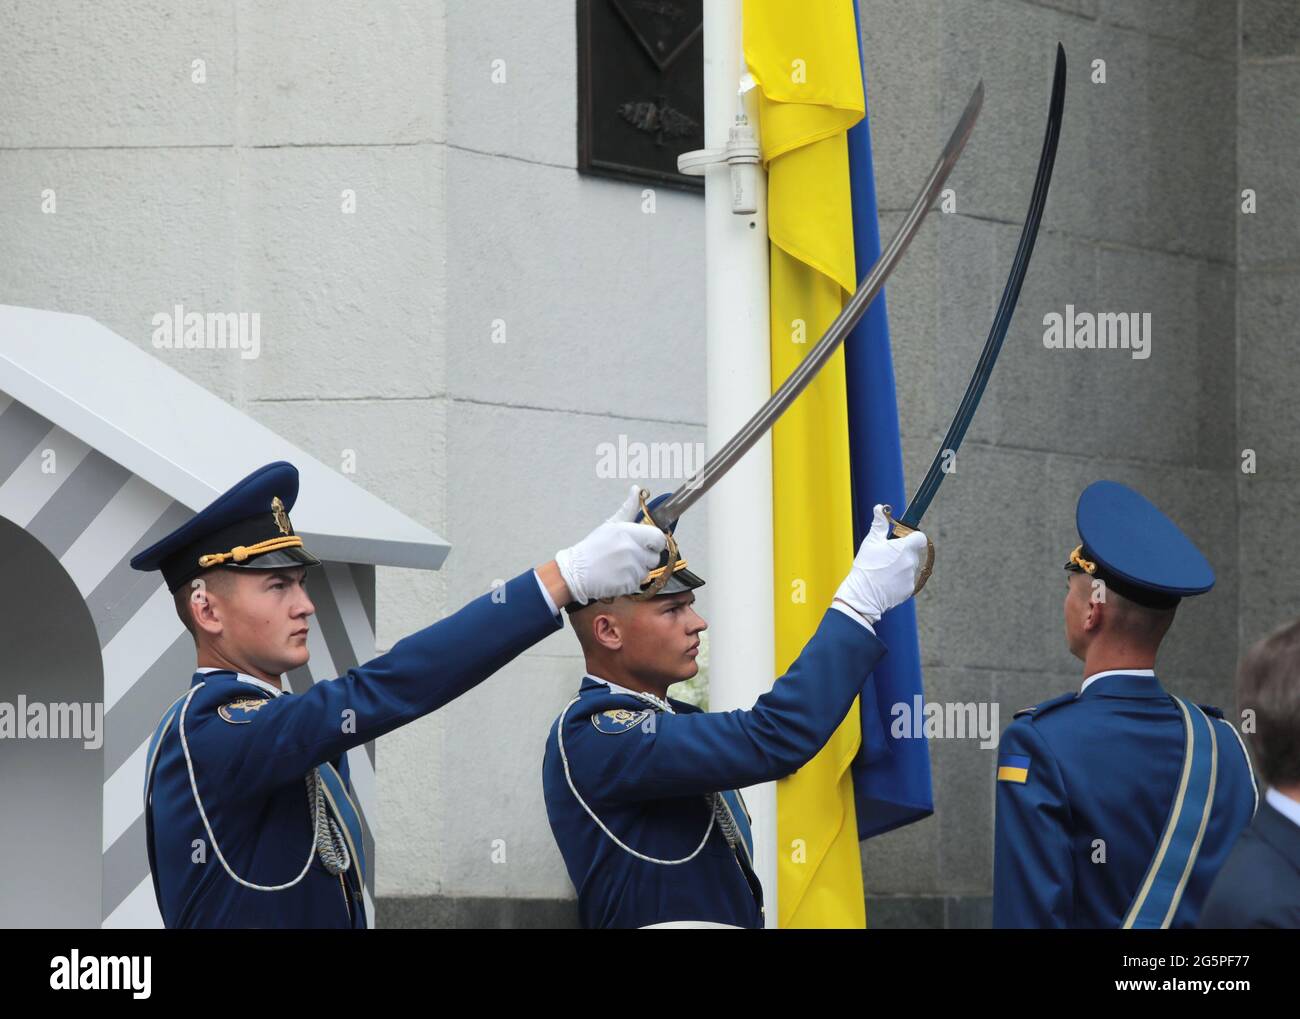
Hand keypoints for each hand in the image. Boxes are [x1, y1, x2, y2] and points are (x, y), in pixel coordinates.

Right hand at [554, 485, 667, 603]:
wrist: (576, 572)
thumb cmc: (593, 548)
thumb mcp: (610, 525)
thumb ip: (628, 509)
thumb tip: (637, 489)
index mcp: (628, 532)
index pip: (659, 538)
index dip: (655, 543)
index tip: (647, 545)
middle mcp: (631, 549)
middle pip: (655, 557)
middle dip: (645, 558)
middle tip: (628, 557)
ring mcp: (629, 568)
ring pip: (646, 572)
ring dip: (636, 571)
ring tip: (619, 567)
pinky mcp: (627, 584)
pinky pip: (638, 583)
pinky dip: (629, 582)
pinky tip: (616, 577)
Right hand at [834, 504, 928, 624]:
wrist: (863, 595)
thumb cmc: (866, 567)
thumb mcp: (871, 542)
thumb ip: (879, 524)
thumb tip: (879, 508)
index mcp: (905, 547)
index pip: (920, 537)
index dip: (912, 536)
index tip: (902, 539)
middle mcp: (912, 561)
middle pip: (912, 552)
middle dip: (902, 552)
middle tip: (885, 556)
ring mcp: (911, 576)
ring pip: (909, 566)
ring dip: (900, 566)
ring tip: (883, 571)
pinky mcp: (909, 589)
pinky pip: (907, 580)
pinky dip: (899, 580)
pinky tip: (885, 582)